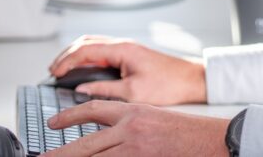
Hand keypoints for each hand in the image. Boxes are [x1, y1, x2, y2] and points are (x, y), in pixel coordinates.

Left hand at [46, 101, 229, 156]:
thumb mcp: (152, 118)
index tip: (52, 123)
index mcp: (132, 112)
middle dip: (59, 154)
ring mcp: (133, 150)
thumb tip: (100, 138)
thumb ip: (125, 125)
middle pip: (85, 144)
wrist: (209, 140)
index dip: (68, 116)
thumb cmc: (184, 132)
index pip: (92, 110)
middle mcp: (129, 129)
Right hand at [50, 35, 207, 104]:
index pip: (86, 50)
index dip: (67, 61)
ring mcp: (125, 49)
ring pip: (93, 45)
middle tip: (52, 70)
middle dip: (66, 55)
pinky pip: (102, 53)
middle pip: (86, 43)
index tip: (54, 73)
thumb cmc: (168, 83)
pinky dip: (87, 59)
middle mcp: (122, 45)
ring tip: (61, 69)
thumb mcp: (133, 92)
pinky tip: (81, 70)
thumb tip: (81, 90)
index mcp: (122, 49)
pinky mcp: (128, 56)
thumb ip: (104, 90)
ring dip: (75, 55)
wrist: (190, 79)